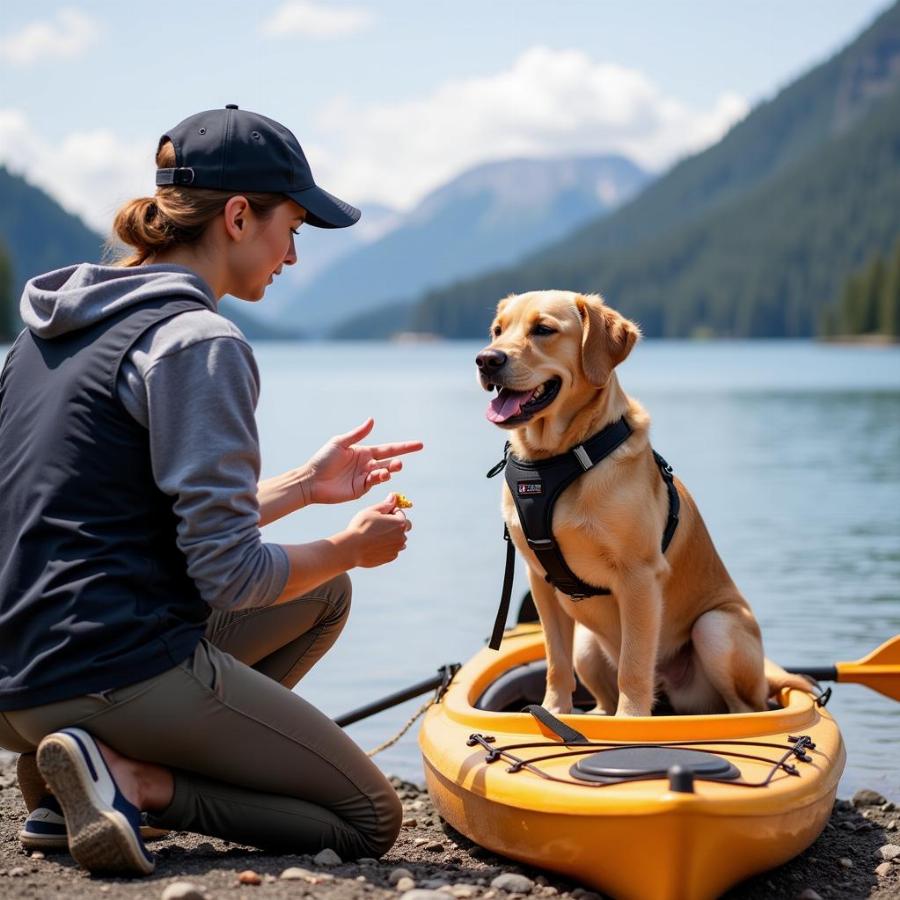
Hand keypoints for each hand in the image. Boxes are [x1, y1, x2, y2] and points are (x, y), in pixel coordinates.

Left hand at [305, 418, 422, 504]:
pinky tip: (380, 474)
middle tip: (401, 462)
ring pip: (384, 473)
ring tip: (393, 468)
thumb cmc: (323, 459)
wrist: (311, 480)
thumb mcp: (340, 442)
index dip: (404, 447)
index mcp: (364, 452)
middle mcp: (367, 465)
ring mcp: (365, 478)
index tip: (419, 445)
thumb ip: (358, 434)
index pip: (389, 449)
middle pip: (390, 462)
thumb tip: (372, 420)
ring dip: (390, 470)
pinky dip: (379, 478)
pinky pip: (374, 483)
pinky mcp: (360, 490)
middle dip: (398, 462)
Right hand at [344, 494, 412, 567]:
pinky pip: (392, 549)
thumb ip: (386, 504)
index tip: (378, 515)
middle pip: (403, 526)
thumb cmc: (360, 527)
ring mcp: (397, 548)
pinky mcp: (390, 558)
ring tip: (374, 536)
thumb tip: (394, 496)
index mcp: (399, 523)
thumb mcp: (372, 511)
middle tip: (378, 525)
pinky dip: (386, 546)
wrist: (351, 549)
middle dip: (394, 524)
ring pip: (397, 539)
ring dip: (391, 536)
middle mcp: (401, 536)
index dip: (389, 512)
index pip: (400, 512)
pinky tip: (374, 545)